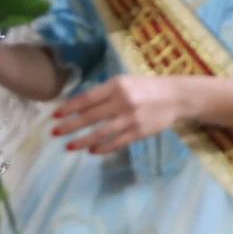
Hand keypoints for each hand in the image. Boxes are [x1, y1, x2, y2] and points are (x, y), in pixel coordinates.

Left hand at [52, 74, 188, 154]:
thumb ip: (105, 93)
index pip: (87, 98)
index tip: (55, 115)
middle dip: (70, 126)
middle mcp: (123, 101)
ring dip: (83, 141)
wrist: (177, 96)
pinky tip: (92, 151)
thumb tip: (79, 107)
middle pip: (90, 117)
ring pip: (101, 133)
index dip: (69, 108)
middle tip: (55, 133)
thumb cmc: (147, 87)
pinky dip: (102, 148)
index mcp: (117, 85)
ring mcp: (131, 118)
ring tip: (69, 147)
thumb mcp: (126, 82)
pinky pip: (117, 142)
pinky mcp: (140, 132)